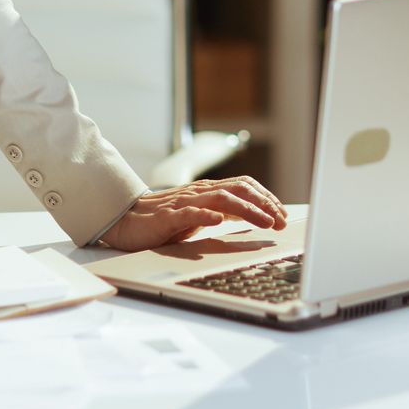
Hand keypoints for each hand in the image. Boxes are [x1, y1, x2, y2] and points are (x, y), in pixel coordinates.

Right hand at [98, 176, 288, 250]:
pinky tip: (219, 220)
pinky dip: (206, 214)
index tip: (281, 214)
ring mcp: (184, 202)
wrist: (126, 221)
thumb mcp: (199, 214)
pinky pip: (190, 213)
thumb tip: (252, 214)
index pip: (244, 186)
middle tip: (280, 220)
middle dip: (264, 204)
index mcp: (207, 190)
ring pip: (222, 199)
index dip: (266, 198)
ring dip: (247, 210)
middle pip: (239, 189)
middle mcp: (199, 192)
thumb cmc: (164, 220)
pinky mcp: (168, 217)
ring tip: (264, 222)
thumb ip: (221, 210)